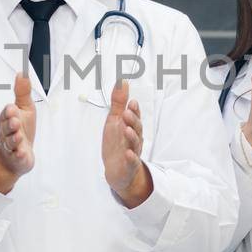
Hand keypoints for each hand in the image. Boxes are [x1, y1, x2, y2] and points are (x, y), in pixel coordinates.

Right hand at [0, 73, 36, 191]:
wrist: (15, 156)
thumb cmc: (21, 130)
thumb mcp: (24, 108)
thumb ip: (22, 92)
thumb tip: (22, 72)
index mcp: (8, 119)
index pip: (7, 113)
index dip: (9, 111)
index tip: (12, 108)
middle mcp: (7, 132)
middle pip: (6, 127)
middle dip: (10, 123)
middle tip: (14, 119)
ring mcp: (11, 146)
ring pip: (10, 141)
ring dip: (14, 138)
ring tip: (19, 134)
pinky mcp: (17, 157)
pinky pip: (16, 156)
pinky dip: (18, 154)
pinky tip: (21, 152)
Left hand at [101, 79, 151, 204]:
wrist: (117, 169)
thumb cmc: (117, 143)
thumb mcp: (115, 120)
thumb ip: (118, 102)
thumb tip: (121, 82)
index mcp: (131, 126)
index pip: (135, 116)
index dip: (134, 110)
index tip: (131, 102)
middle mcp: (134, 138)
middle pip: (137, 128)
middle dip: (133, 120)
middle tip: (127, 112)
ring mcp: (133, 151)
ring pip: (135, 143)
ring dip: (132, 136)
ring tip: (126, 129)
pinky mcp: (129, 165)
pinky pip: (132, 161)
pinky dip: (131, 157)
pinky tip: (128, 153)